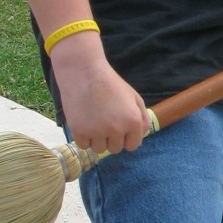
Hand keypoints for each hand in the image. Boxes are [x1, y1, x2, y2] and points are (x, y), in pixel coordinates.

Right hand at [49, 33, 152, 152]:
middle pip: (115, 149)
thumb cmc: (111, 83)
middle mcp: (117, 129)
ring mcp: (97, 132)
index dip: (126, 138)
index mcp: (133, 122)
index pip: (132, 145)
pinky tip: (84, 123)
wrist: (84, 72)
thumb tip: (141, 136)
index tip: (119, 128)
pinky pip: (84, 146)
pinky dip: (83, 138)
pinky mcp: (79, 132)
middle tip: (105, 122)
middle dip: (112, 139)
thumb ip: (142, 118)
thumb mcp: (134, 97)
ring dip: (97, 140)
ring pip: (99, 149)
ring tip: (94, 122)